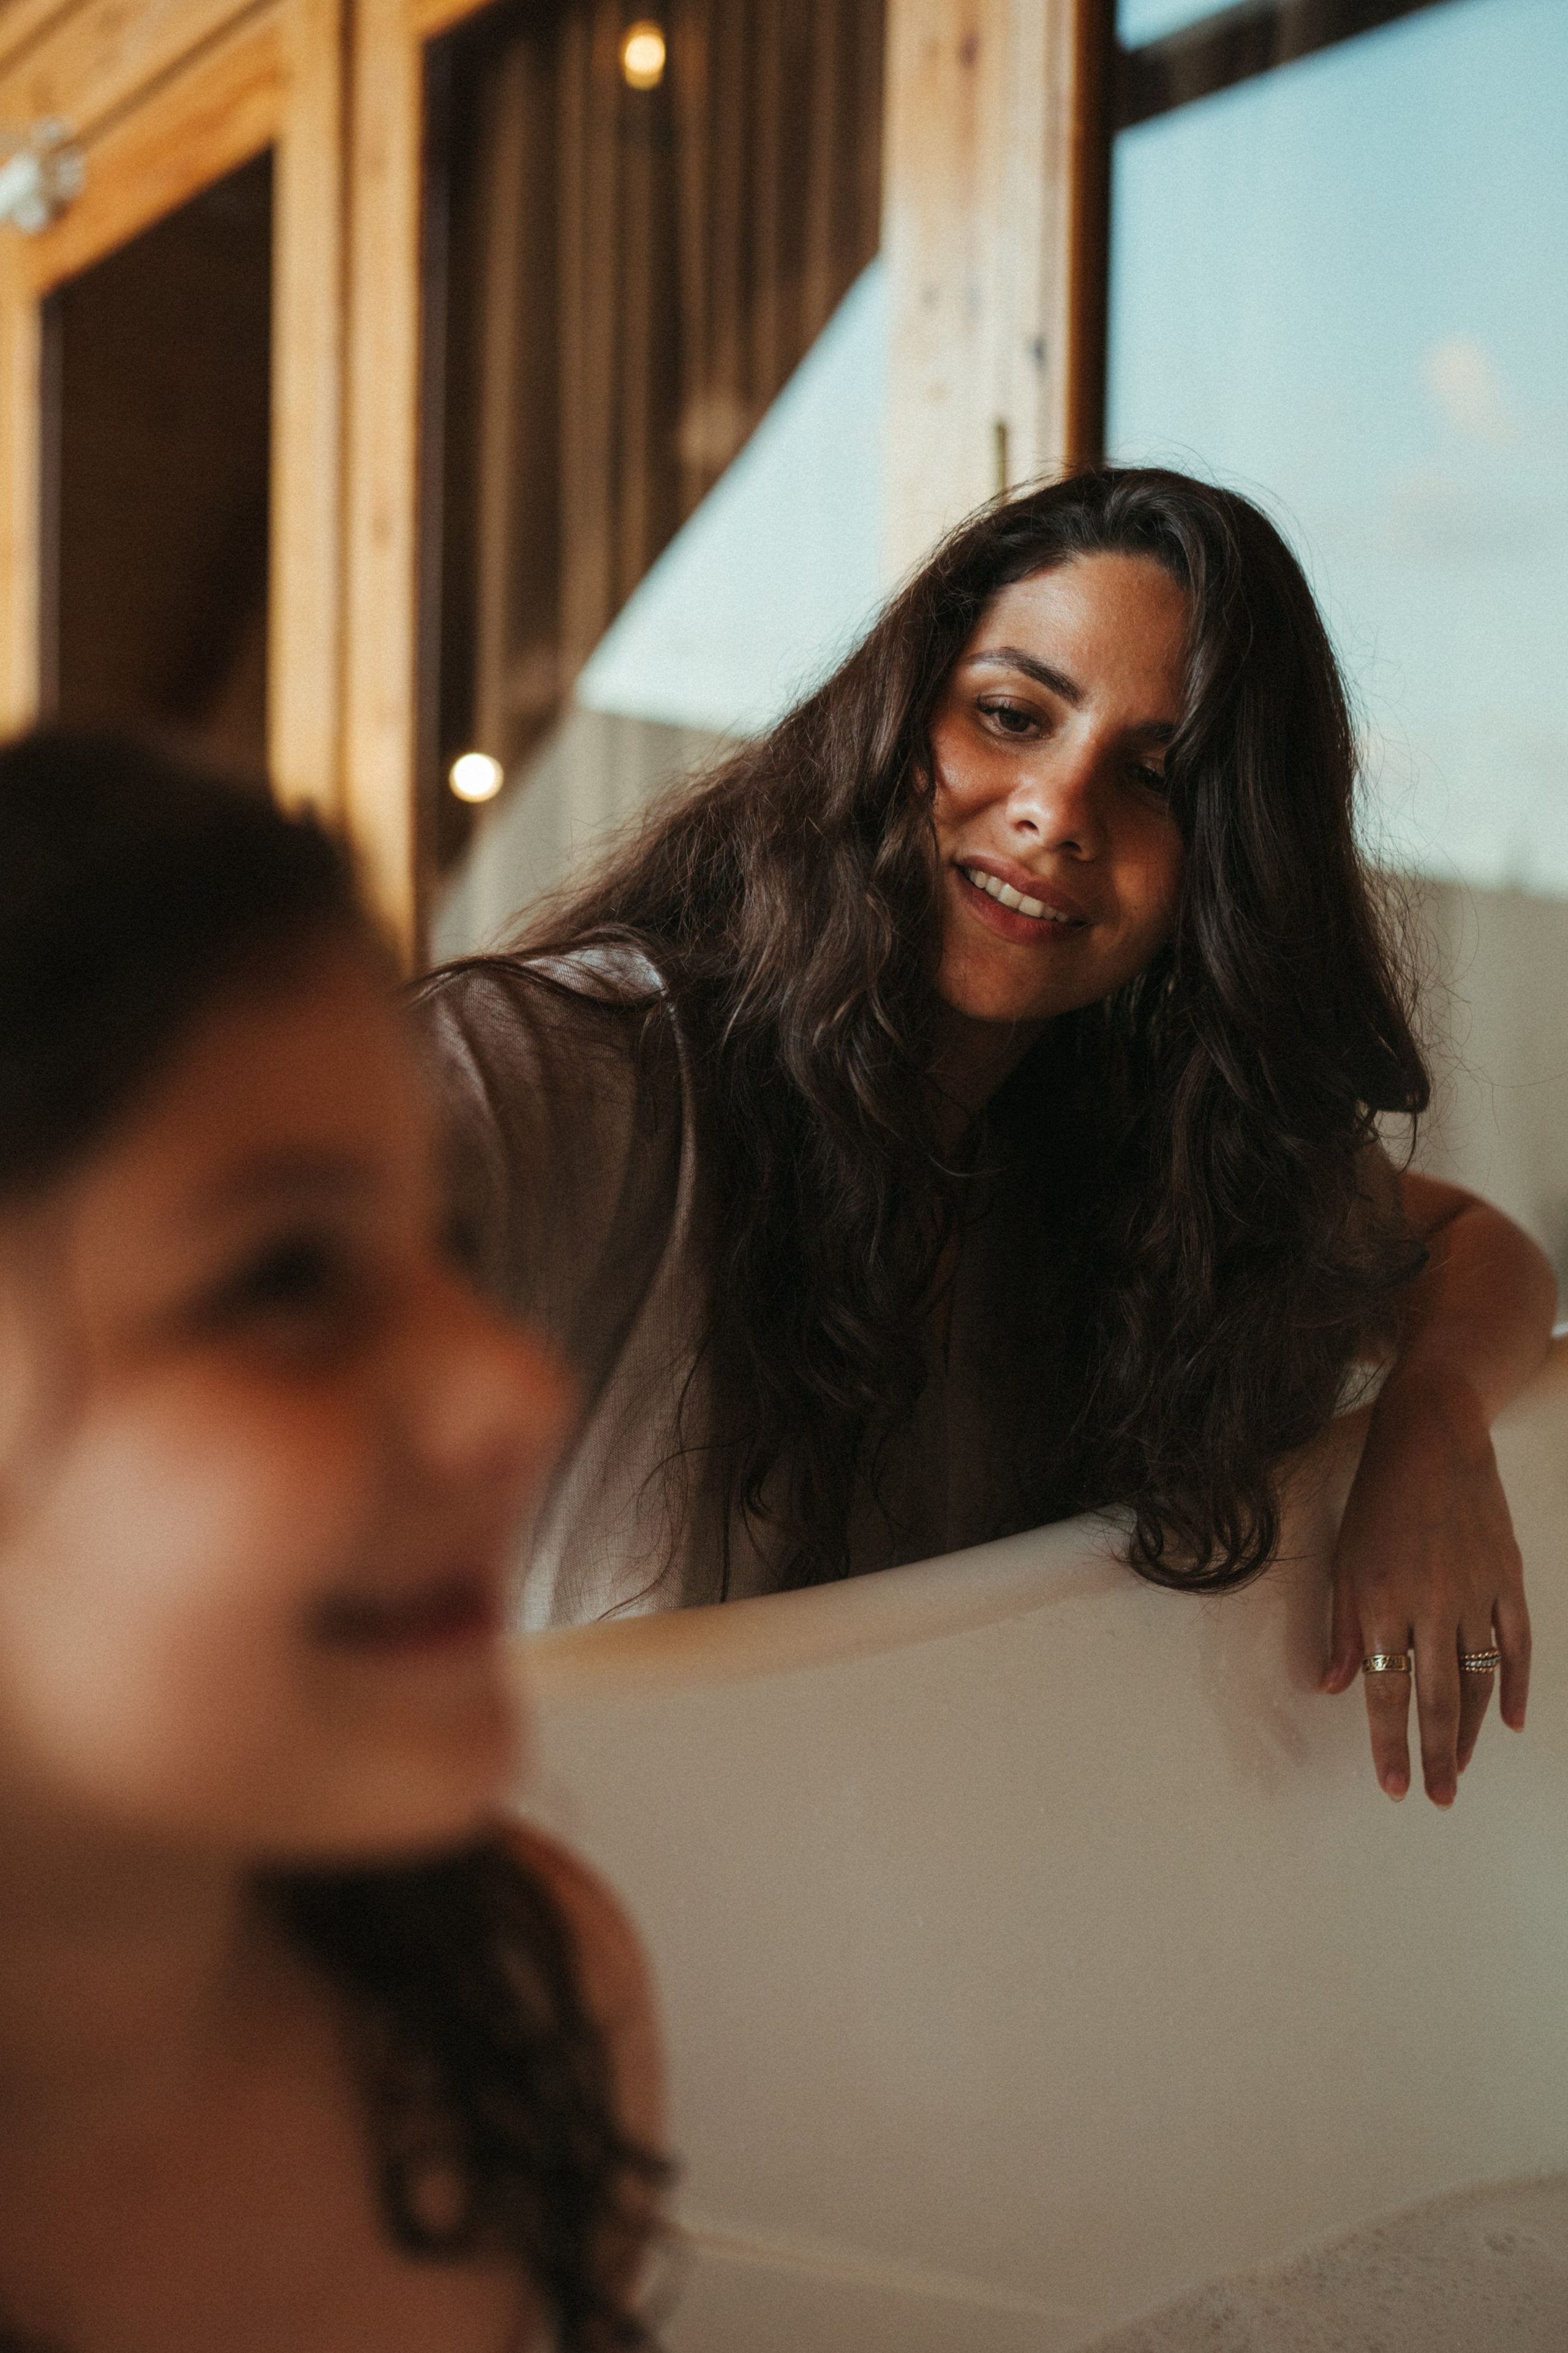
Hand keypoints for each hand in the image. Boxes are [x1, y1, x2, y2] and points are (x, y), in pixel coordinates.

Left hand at [1321, 1368, 1529, 1804]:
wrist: (1433, 1437)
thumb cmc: (1377, 1500)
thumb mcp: (1345, 1560)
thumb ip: (1341, 1628)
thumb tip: (1332, 1687)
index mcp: (1381, 1600)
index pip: (1386, 1688)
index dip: (1389, 1741)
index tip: (1393, 1786)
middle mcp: (1431, 1603)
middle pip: (1437, 1698)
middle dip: (1435, 1755)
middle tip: (1435, 1798)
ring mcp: (1476, 1593)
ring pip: (1478, 1681)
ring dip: (1471, 1732)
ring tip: (1460, 1769)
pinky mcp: (1507, 1578)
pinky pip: (1517, 1646)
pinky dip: (1516, 1687)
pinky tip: (1510, 1723)